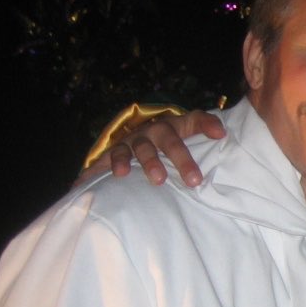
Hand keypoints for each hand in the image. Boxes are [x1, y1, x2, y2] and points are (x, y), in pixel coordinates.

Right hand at [76, 110, 225, 187]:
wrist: (135, 138)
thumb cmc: (167, 144)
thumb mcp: (186, 139)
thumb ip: (204, 135)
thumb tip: (222, 133)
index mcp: (174, 126)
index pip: (193, 119)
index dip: (206, 124)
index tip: (221, 134)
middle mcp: (152, 131)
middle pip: (167, 140)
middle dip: (180, 159)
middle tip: (193, 180)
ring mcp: (131, 141)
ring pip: (135, 148)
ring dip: (140, 162)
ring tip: (142, 177)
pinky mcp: (112, 154)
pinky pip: (103, 162)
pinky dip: (93, 174)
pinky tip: (83, 186)